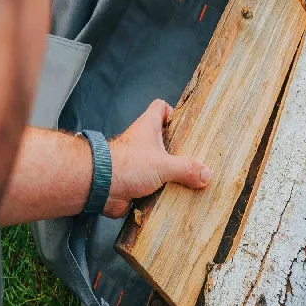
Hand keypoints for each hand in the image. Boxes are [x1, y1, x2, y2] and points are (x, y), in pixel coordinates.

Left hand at [103, 99, 210, 217]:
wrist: (100, 186)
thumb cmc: (126, 165)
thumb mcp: (164, 165)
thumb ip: (186, 169)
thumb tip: (205, 174)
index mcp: (148, 127)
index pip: (160, 108)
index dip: (173, 113)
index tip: (186, 125)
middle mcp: (142, 142)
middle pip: (164, 139)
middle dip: (179, 149)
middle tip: (196, 158)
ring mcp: (138, 162)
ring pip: (159, 163)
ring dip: (172, 173)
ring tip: (191, 180)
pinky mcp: (135, 181)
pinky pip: (154, 185)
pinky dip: (163, 191)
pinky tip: (176, 197)